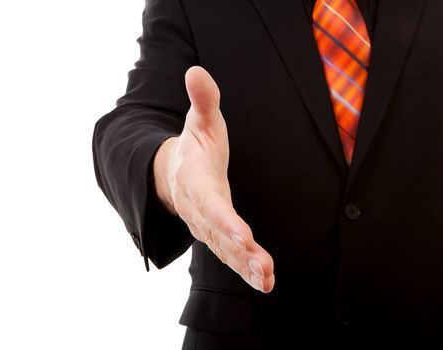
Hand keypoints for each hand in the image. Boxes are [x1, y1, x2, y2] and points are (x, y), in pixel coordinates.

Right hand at [153, 66, 274, 292]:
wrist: (175, 173)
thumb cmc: (194, 147)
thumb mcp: (200, 120)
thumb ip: (203, 100)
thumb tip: (195, 70)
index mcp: (196, 182)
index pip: (211, 204)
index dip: (226, 220)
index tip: (244, 235)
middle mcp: (200, 209)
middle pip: (220, 234)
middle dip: (241, 252)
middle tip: (263, 269)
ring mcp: (207, 226)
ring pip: (225, 251)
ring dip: (246, 267)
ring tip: (267, 281)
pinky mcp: (217, 235)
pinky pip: (230, 255)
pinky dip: (245, 268)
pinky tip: (265, 280)